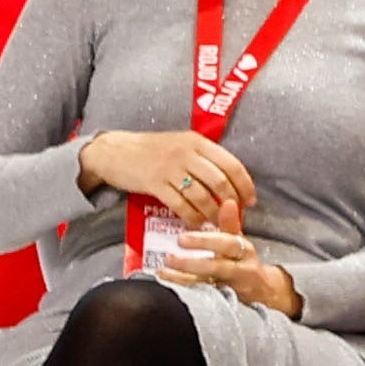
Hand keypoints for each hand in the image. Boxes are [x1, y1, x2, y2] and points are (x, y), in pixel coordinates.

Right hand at [80, 129, 259, 228]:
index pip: (232, 164)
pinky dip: (192, 217)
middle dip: (231, 202)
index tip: (250, 200)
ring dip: (212, 213)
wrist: (114, 151)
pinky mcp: (154, 183)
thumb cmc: (152, 150)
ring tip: (216, 223)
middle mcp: (186, 153)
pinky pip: (180, 204)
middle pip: (220, 182)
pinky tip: (196, 223)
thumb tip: (231, 180)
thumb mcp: (181, 144)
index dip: (245, 185)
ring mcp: (170, 168)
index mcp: (197, 142)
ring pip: (202, 196)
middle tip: (233, 215)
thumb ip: (204, 157)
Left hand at [154, 224, 298, 316]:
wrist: (264, 292)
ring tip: (163, 271)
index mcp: (244, 251)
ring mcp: (231, 288)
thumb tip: (227, 201)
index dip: (205, 241)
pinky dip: (184, 290)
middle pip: (217, 268)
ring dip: (184, 279)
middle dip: (193, 263)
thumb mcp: (240, 241)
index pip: (227, 244)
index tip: (182, 238)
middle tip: (169, 256)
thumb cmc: (244, 262)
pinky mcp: (223, 302)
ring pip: (208, 285)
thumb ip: (231, 223)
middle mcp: (240, 271)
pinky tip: (167, 284)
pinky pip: (202, 297)